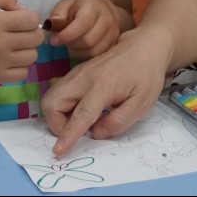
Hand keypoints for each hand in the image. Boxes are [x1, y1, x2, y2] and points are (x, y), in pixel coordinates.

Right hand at [0, 0, 43, 84]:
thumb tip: (26, 11)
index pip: (31, 20)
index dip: (28, 18)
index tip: (19, 21)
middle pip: (36, 38)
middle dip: (30, 33)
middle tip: (17, 34)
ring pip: (33, 56)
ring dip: (26, 50)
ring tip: (12, 47)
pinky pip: (24, 73)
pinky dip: (20, 66)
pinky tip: (8, 60)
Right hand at [41, 27, 170, 155]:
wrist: (143, 46)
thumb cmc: (145, 75)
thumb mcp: (142, 103)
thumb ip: (119, 122)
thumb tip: (96, 133)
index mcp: (102, 86)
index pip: (81, 114)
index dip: (68, 134)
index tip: (59, 150)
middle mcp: (83, 78)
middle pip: (52, 103)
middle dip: (57, 124)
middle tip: (78, 131)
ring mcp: (77, 74)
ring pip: (51, 98)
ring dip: (59, 116)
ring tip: (83, 121)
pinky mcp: (76, 73)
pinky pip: (59, 93)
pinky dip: (63, 107)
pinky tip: (84, 109)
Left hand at [45, 0, 122, 58]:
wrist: (103, 8)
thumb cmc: (80, 7)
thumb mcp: (66, 5)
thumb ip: (57, 15)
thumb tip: (51, 26)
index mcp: (94, 7)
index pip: (82, 24)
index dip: (67, 35)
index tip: (53, 41)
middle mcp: (107, 19)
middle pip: (88, 41)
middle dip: (71, 44)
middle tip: (63, 40)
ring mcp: (113, 33)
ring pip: (93, 51)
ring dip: (77, 51)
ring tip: (71, 43)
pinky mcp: (114, 43)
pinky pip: (98, 56)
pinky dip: (85, 55)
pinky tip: (79, 48)